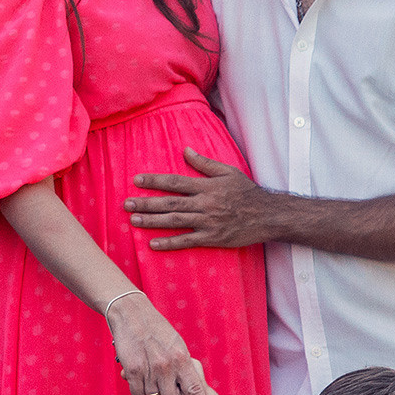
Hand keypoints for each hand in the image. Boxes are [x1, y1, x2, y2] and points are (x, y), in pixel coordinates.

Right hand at [105, 294, 207, 394]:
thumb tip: (189, 388)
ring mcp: (148, 370)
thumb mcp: (177, 345)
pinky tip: (141, 387)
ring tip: (153, 393)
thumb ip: (184, 367)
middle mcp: (166, 366)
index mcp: (182, 359)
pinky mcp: (131, 371)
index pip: (196, 390)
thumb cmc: (157, 330)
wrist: (132, 314)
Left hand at [126, 148, 280, 250]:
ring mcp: (208, 222)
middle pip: (170, 203)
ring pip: (175, 221)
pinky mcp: (212, 238)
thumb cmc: (247, 192)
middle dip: (146, 203)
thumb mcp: (228, 172)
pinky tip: (153, 244)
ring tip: (133, 220)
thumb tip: (185, 150)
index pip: (175, 182)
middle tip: (126, 204)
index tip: (137, 180)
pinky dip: (170, 243)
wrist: (268, 215)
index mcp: (207, 187)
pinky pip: (187, 241)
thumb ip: (205, 163)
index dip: (154, 181)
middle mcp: (205, 204)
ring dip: (152, 221)